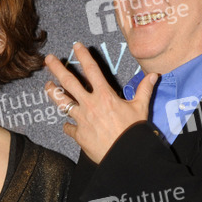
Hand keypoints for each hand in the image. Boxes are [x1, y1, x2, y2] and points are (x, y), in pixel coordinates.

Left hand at [44, 42, 157, 162]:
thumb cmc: (134, 131)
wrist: (127, 155)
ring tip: (47, 86)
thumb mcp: (141, 108)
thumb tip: (154, 75)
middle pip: (69, 82)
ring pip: (62, 102)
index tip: (76, 46)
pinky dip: (68, 126)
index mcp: (105, 96)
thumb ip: (144, 89)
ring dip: (53, 93)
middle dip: (57, 69)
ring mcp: (82, 119)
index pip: (92, 70)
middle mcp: (90, 104)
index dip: (83, 56)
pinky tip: (67, 125)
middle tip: (48, 59)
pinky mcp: (78, 134)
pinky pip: (69, 128)